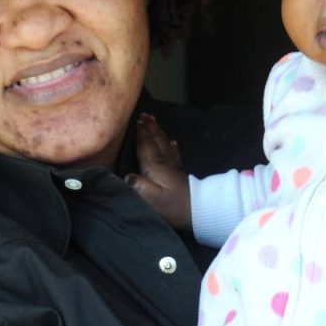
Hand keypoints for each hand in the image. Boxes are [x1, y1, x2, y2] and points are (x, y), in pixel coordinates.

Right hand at [126, 113, 191, 230]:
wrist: (198, 211)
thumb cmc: (172, 207)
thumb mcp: (151, 199)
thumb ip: (137, 186)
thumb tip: (127, 175)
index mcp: (155, 166)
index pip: (146, 145)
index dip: (141, 133)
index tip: (136, 120)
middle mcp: (164, 162)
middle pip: (156, 140)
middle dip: (150, 127)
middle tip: (145, 114)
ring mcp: (174, 167)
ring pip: (165, 143)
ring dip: (158, 132)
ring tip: (154, 122)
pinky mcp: (180, 173)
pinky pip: (174, 154)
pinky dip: (171, 145)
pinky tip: (172, 142)